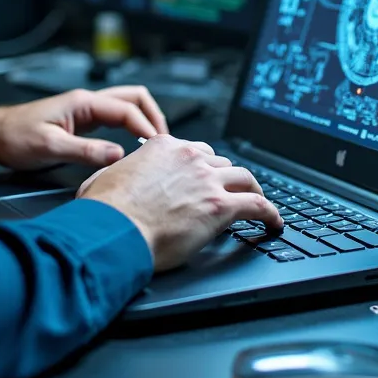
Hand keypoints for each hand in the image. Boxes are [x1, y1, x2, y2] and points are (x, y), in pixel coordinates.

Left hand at [0, 86, 168, 171]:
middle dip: (153, 116)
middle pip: (133, 98)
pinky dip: (130, 127)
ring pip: (126, 105)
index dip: (146, 127)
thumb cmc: (15, 137)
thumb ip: (85, 151)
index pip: (126, 110)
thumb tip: (119, 155)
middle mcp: (87, 102)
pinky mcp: (82, 121)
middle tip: (162, 141)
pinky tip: (132, 145)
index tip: (156, 147)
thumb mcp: (50, 147)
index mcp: (83, 102)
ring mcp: (86, 110)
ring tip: (153, 143)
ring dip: (143, 120)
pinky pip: (114, 118)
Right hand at [77, 135, 283, 271]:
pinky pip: (259, 205)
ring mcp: (208, 180)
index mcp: (164, 147)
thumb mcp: (104, 178)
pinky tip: (274, 223)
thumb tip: (112, 176)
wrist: (114, 230)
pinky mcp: (221, 206)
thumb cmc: (105, 211)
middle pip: (221, 162)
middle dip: (225, 177)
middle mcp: (190, 157)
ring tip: (257, 202)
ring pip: (245, 177)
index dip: (201, 166)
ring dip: (253, 189)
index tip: (204, 177)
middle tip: (228, 192)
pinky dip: (270, 214)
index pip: (194, 150)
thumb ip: (117, 171)